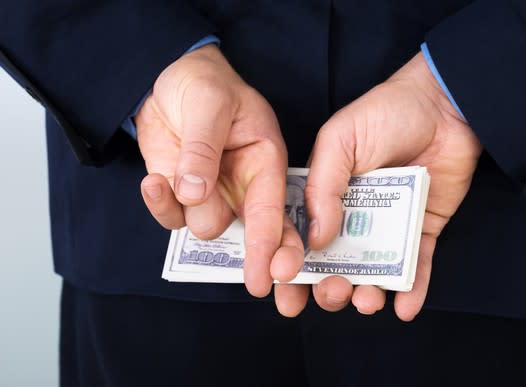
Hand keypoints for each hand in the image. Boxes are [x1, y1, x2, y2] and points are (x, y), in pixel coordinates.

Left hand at [136, 44, 303, 296]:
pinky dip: (160, 204)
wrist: (167, 80)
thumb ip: (203, 147)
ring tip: (170, 175)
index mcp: (264, 161)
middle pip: (253, 233)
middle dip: (256, 257)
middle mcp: (244, 184)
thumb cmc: (203, 83)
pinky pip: (173, 217)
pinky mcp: (183, 195)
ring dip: (187, 209)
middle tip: (258, 282)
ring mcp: (213, 193)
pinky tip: (153, 182)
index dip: (274, 243)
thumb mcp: (208, 103)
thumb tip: (194, 193)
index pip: (273, 208)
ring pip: (206, 227)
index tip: (273, 275)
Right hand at [274, 52, 482, 319]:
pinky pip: (417, 266)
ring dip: (366, 294)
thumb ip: (323, 187)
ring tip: (366, 300)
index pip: (301, 238)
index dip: (291, 267)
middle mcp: (353, 216)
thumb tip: (315, 238)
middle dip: (328, 287)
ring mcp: (388, 226)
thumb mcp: (340, 140)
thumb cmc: (385, 113)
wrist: (444, 105)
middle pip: (334, 264)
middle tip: (331, 292)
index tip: (285, 292)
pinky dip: (412, 290)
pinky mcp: (422, 229)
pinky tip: (404, 307)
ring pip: (373, 272)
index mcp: (325, 195)